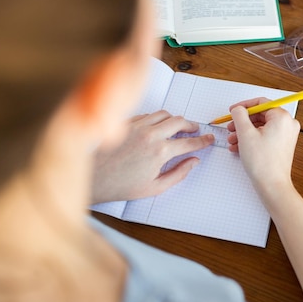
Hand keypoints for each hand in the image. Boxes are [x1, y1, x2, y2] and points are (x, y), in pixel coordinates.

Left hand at [91, 110, 213, 203]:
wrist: (93, 177)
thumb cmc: (121, 185)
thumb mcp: (155, 187)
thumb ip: (179, 173)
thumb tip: (193, 161)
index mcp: (160, 152)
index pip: (189, 142)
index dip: (203, 141)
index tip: (209, 139)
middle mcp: (150, 135)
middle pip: (180, 122)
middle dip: (191, 126)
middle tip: (195, 131)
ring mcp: (137, 126)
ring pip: (164, 114)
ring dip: (174, 119)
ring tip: (177, 127)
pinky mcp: (126, 123)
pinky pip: (148, 114)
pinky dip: (157, 118)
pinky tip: (157, 127)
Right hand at [227, 98, 300, 202]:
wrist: (272, 185)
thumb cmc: (262, 162)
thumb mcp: (245, 133)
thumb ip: (240, 115)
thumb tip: (238, 109)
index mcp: (282, 117)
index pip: (261, 103)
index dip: (243, 106)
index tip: (232, 111)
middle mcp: (287, 124)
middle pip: (260, 115)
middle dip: (242, 122)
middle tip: (230, 128)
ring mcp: (286, 135)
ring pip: (261, 127)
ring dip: (244, 132)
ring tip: (232, 141)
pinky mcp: (283, 145)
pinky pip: (265, 136)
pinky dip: (252, 140)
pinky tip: (238, 148)